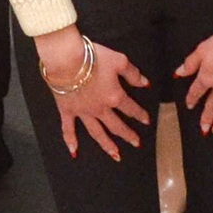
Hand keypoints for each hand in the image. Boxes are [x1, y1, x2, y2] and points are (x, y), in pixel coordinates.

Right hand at [34, 25, 149, 159]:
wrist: (66, 59)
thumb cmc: (93, 57)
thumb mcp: (119, 60)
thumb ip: (133, 73)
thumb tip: (144, 83)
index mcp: (114, 96)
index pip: (130, 108)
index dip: (140, 115)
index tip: (146, 121)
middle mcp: (100, 108)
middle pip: (116, 125)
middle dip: (128, 135)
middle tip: (136, 143)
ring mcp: (83, 112)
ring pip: (97, 132)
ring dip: (107, 145)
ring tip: (115, 155)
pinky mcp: (67, 110)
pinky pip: (68, 128)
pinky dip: (70, 140)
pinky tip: (74, 151)